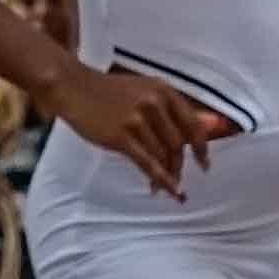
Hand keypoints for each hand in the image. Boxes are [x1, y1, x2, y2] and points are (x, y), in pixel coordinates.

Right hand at [48, 62, 214, 198]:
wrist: (73, 87)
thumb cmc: (109, 91)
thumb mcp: (144, 90)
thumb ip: (170, 109)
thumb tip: (203, 130)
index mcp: (164, 91)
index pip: (192, 124)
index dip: (201, 148)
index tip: (204, 164)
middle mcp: (154, 104)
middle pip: (177, 144)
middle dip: (178, 165)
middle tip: (178, 179)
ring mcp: (137, 120)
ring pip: (161, 156)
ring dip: (165, 175)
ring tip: (161, 186)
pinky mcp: (121, 137)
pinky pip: (147, 163)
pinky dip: (160, 179)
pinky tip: (165, 191)